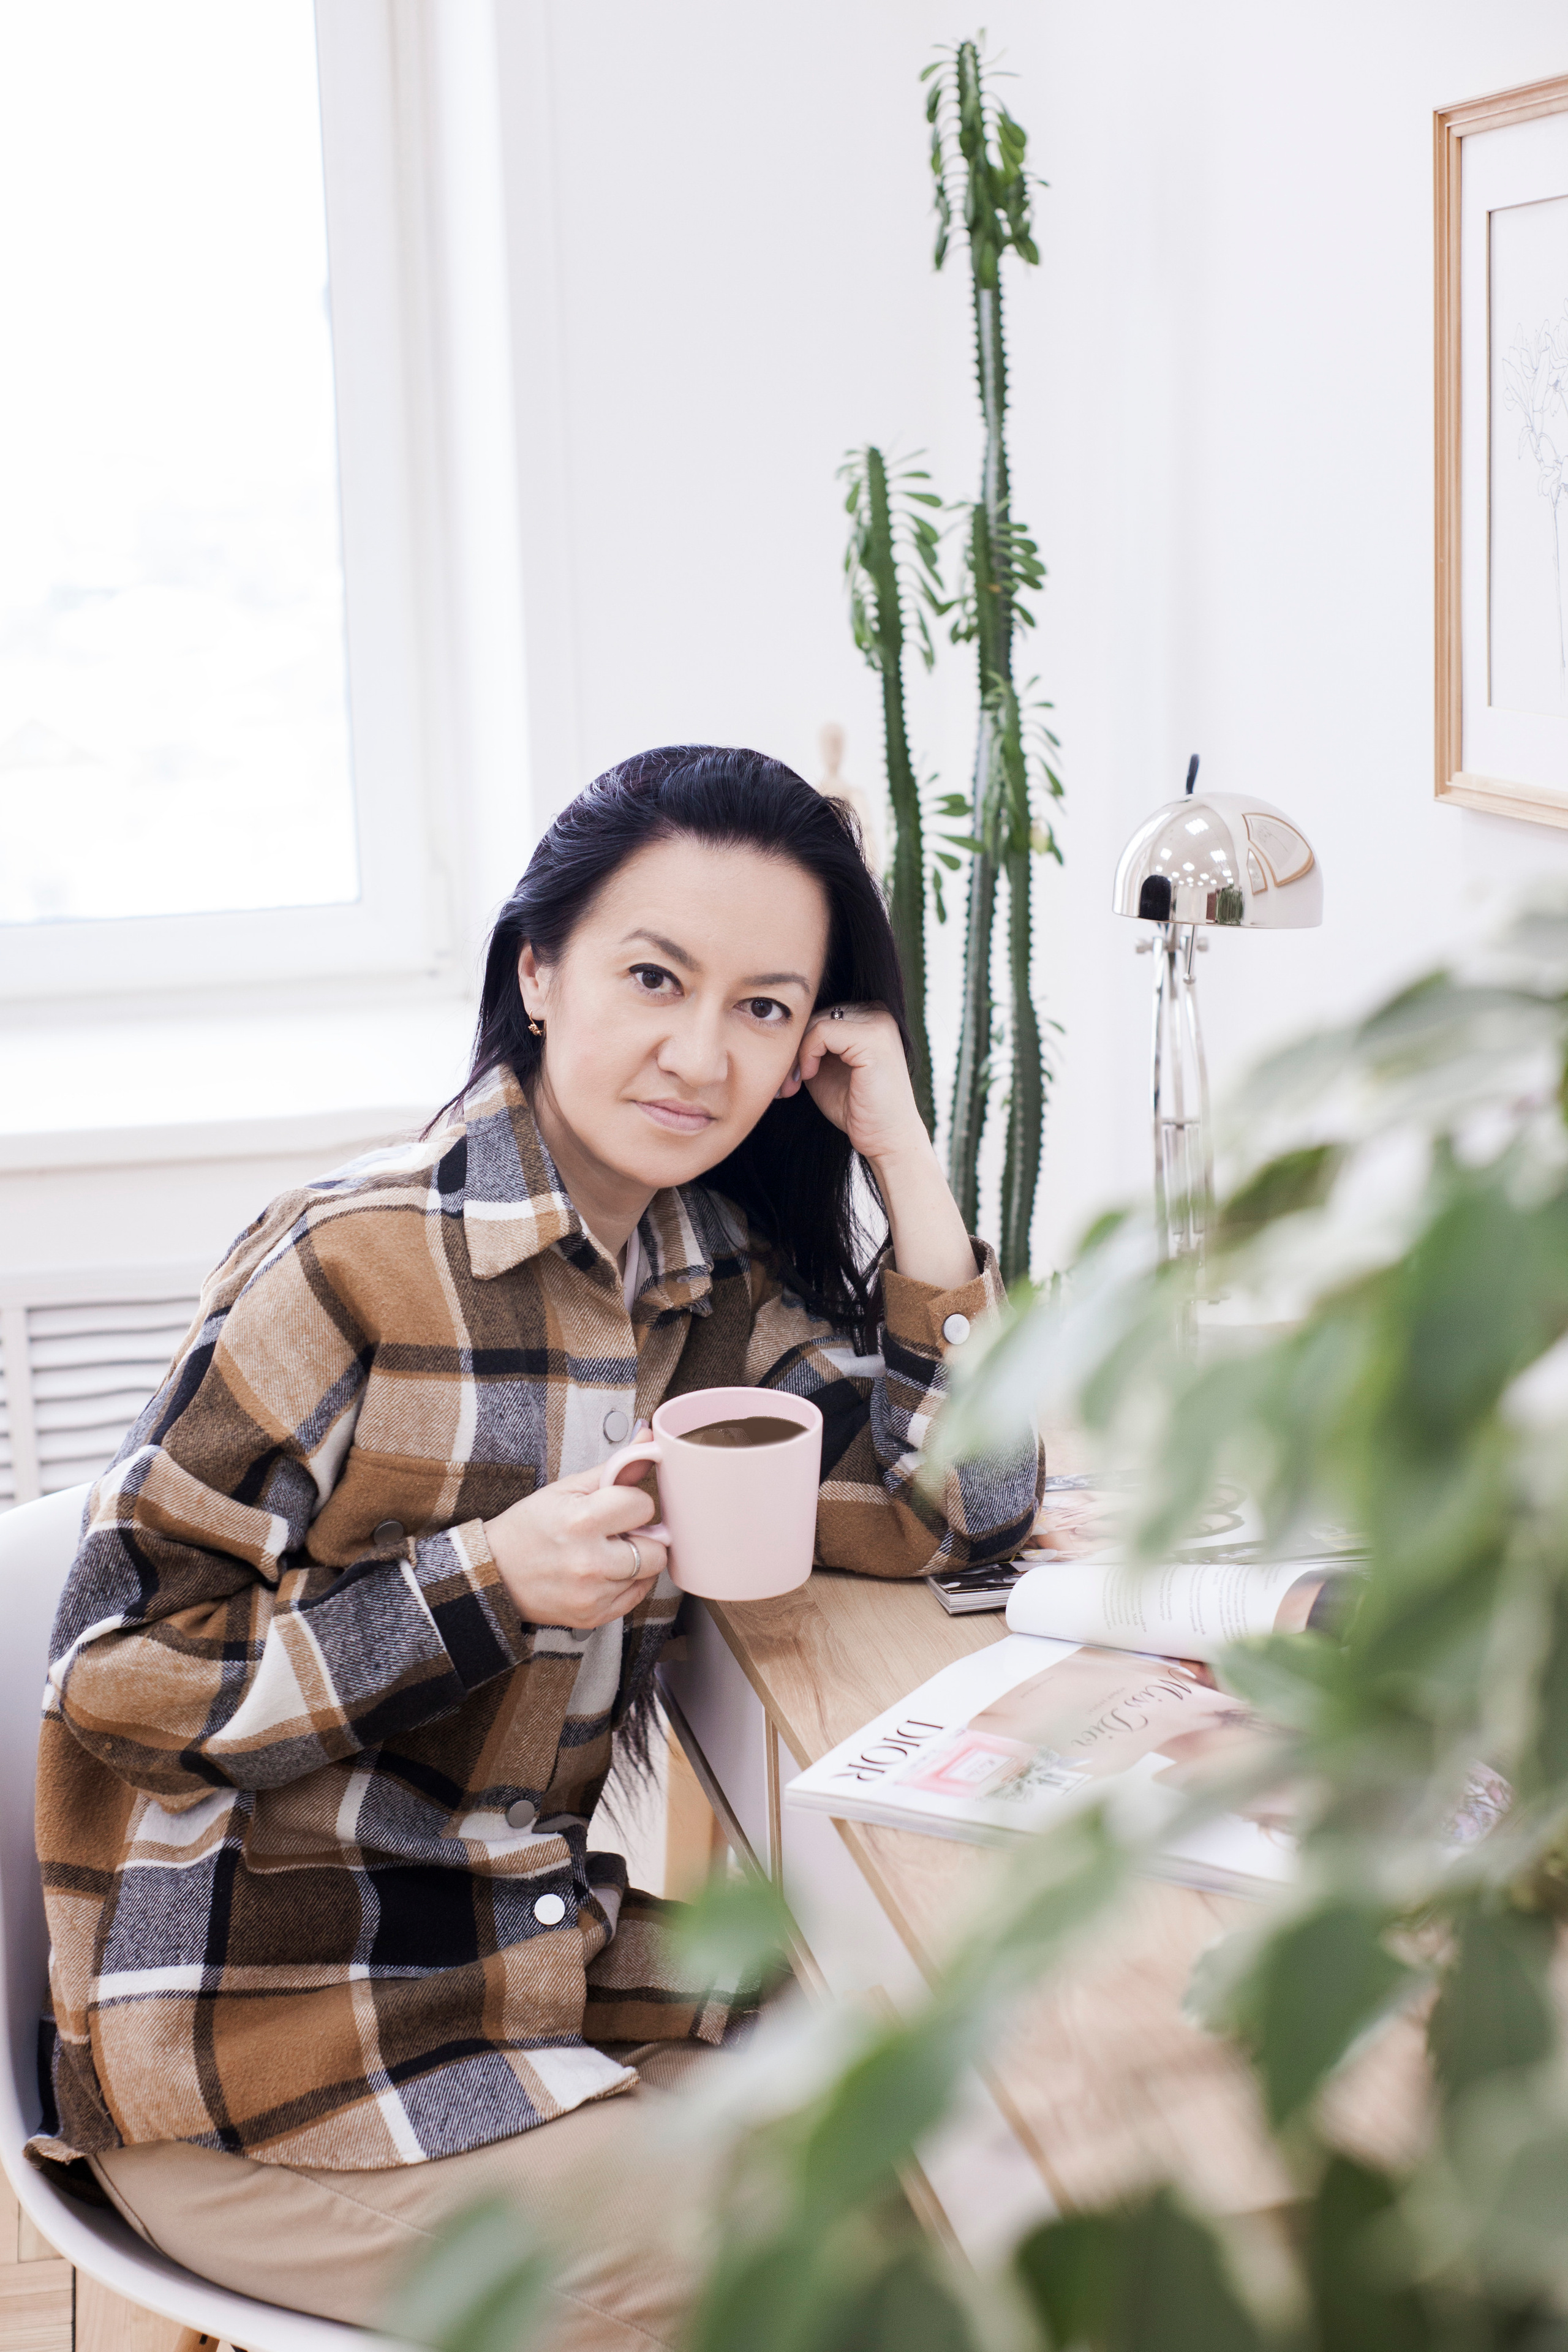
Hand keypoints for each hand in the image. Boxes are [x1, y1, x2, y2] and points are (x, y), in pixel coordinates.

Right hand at [483, 1464, 666, 1629]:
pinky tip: (605, 1572)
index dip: (633, 1503)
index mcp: (581, 1521)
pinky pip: (636, 1597)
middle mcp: (590, 1562)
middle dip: (642, 1535)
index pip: (643, 1506)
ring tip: (607, 1551)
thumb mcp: (566, 1489)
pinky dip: (628, 1583)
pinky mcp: (594, 1616)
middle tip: (618, 1532)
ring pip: (649, 1573)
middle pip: (656, 1548)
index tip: (618, 1506)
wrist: (494, 1574)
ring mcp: (592, 1594)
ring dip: (636, 1560)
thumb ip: (614, 1468)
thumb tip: (648, 1443)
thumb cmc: (528, 1528)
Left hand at [780, 1001, 928, 1167]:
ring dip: (797, 1053)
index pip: (820, 1012)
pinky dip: (808, 1054)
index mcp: (870, 1016)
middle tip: (787, 1081)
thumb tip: (780, 1026)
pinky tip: (810, 1075)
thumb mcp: (826, 1067)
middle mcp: (878, 1013)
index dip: (798, 1041)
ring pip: (815, 1020)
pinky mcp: (873, 1037)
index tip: (790, 1075)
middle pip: (815, 1014)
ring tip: (796, 1082)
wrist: (885, 1138)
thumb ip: (812, 1044)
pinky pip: (821, 1031)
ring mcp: (878, 1023)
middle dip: (794, 1047)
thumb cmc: (856, 1107)